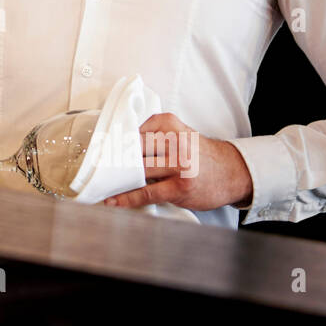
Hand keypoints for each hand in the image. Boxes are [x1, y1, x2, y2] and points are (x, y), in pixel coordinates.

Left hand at [101, 112, 252, 211]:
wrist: (232, 172)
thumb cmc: (200, 154)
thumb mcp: (180, 133)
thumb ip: (155, 135)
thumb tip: (120, 143)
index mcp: (170, 124)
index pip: (134, 129)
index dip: (114, 139)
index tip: (97, 146)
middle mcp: (175, 142)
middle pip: (133, 149)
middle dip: (113, 158)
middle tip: (93, 166)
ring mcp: (178, 165)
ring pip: (137, 170)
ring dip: (117, 179)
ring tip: (99, 184)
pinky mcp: (180, 187)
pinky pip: (147, 192)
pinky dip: (127, 198)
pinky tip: (113, 202)